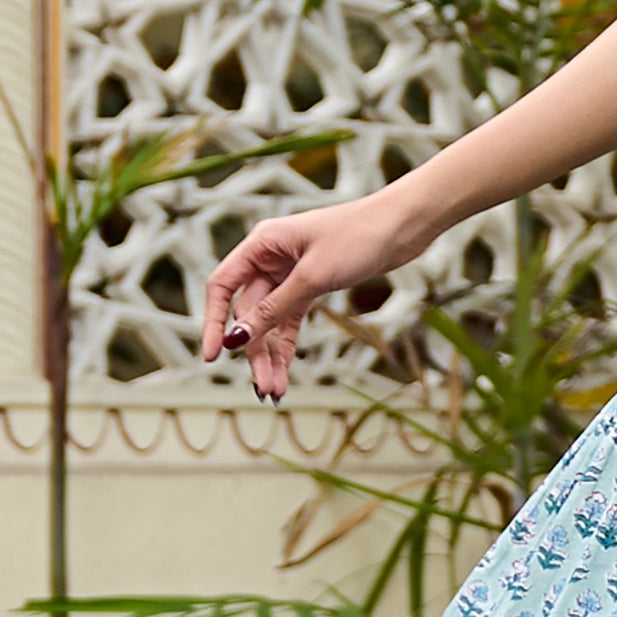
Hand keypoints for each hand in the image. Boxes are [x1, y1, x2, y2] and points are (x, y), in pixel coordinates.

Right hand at [201, 189, 418, 400]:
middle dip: (254, 350)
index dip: (213, 322)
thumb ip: (274, 308)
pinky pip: (289, 319)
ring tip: (274, 390)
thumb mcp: (313, 277)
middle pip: (248, 311)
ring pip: (269, 320)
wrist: (403, 226)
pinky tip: (284, 371)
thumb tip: (239, 337)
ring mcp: (289, 272)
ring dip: (270, 354)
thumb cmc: (359, 236)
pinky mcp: (311, 285)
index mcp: (261, 243)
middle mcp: (270, 257)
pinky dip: (287, 344)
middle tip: (262, 387)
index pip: (222, 286)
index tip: (213, 356)